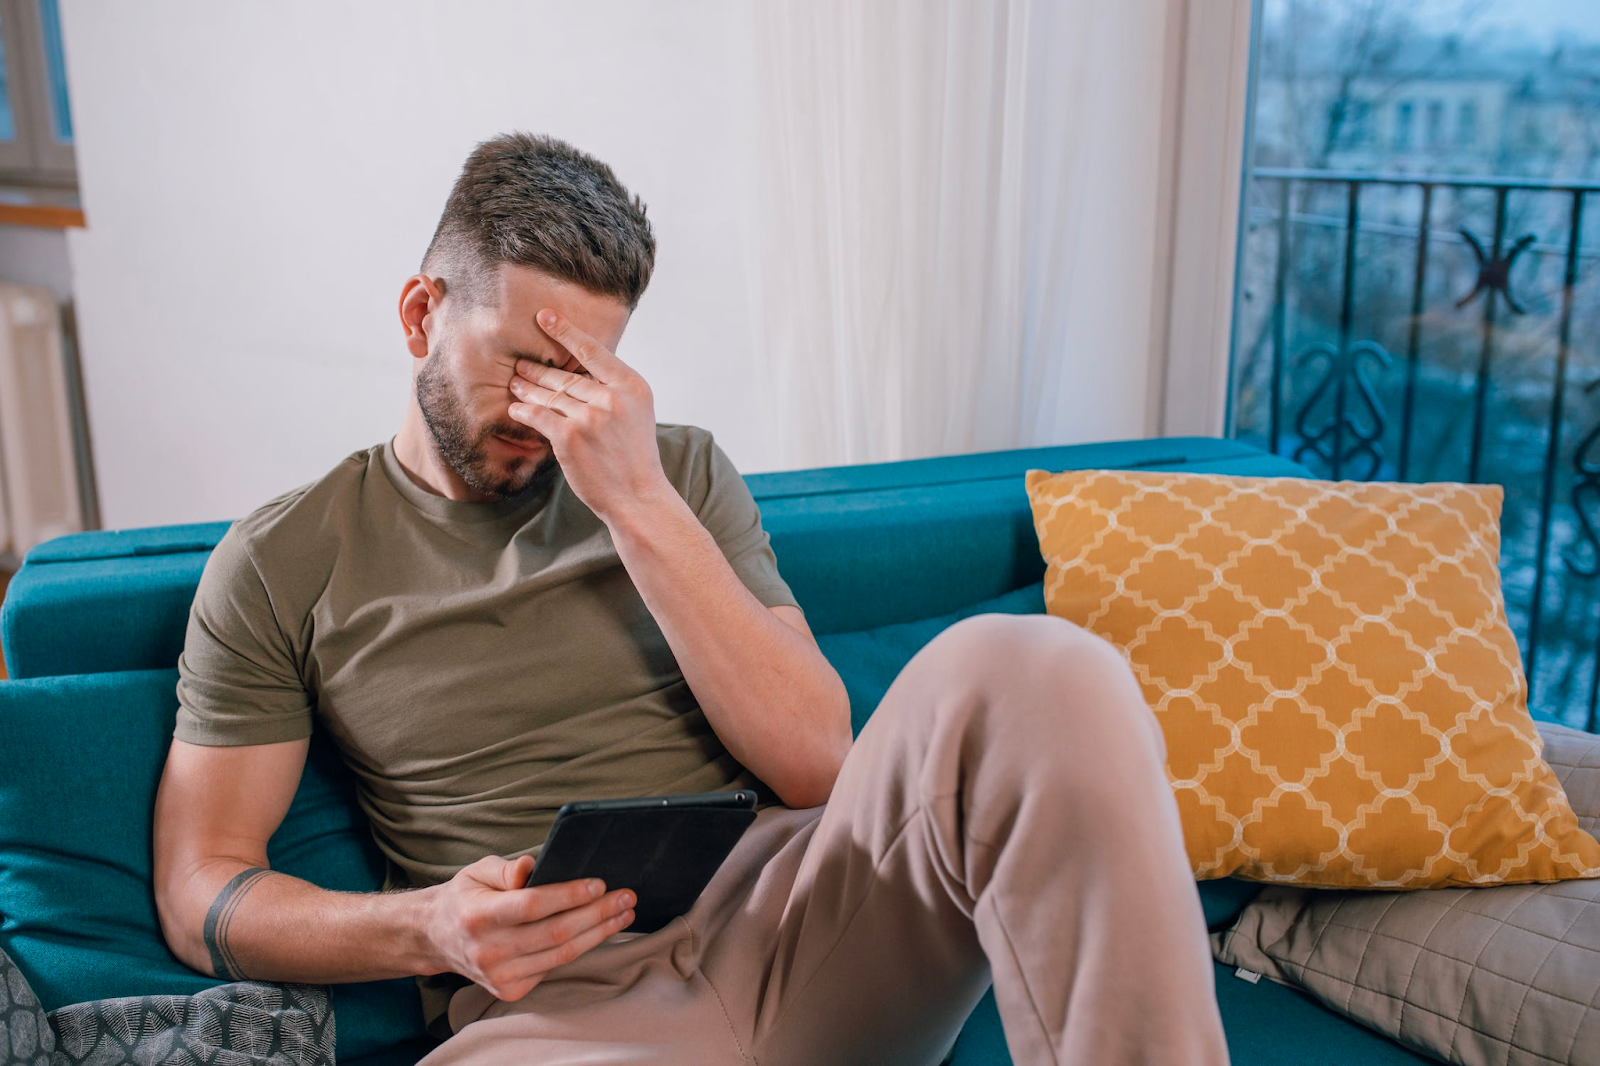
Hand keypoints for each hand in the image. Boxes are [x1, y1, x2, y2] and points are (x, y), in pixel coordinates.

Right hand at [419, 853, 635, 1001]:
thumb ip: (506, 868)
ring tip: (623, 913)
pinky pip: (554, 966)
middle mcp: (488, 950)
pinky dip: (581, 948)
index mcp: (478, 916)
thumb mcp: (477, 871)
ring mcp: (499, 975)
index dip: (569, 895)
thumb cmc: (465, 898)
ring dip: (599, 932)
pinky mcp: (510, 989)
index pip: (532, 906)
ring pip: (562, 954)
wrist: (437, 938)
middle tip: (626, 897)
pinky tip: (600, 931)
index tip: (600, 884)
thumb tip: (533, 866)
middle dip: (597, 913)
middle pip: (555, 932)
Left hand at [507, 309, 672, 523]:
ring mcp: (590, 417)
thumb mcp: (637, 414)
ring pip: (550, 397)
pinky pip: (539, 417)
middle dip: (539, 371)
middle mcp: (612, 397)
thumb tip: (580, 373)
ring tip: (515, 385)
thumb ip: (613, 390)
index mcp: (632, 386)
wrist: (638, 497)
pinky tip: (516, 410)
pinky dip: (524, 413)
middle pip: (566, 378)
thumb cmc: (635, 457)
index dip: (566, 331)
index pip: (593, 351)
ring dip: (528, 390)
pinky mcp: (570, 437)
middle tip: (521, 365)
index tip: (544, 316)